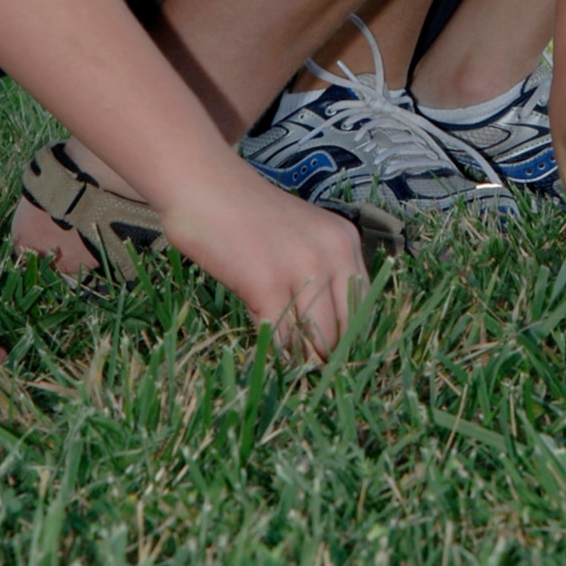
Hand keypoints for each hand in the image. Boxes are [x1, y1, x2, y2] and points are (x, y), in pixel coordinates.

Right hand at [163, 158, 367, 360]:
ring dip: (301, 363)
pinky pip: (280, 338)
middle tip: (312, 381)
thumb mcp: (298, 237)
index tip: (336, 365)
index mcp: (345, 241)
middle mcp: (333, 252)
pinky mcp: (268, 283)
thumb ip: (317, 274)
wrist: (202, 184)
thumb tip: (323, 334)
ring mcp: (303, 267)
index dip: (349, 341)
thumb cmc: (242, 215)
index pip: (363, 307)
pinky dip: (274, 356)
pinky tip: (264, 362)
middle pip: (345, 329)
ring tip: (290, 379)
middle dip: (327, 358)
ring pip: (316, 340)